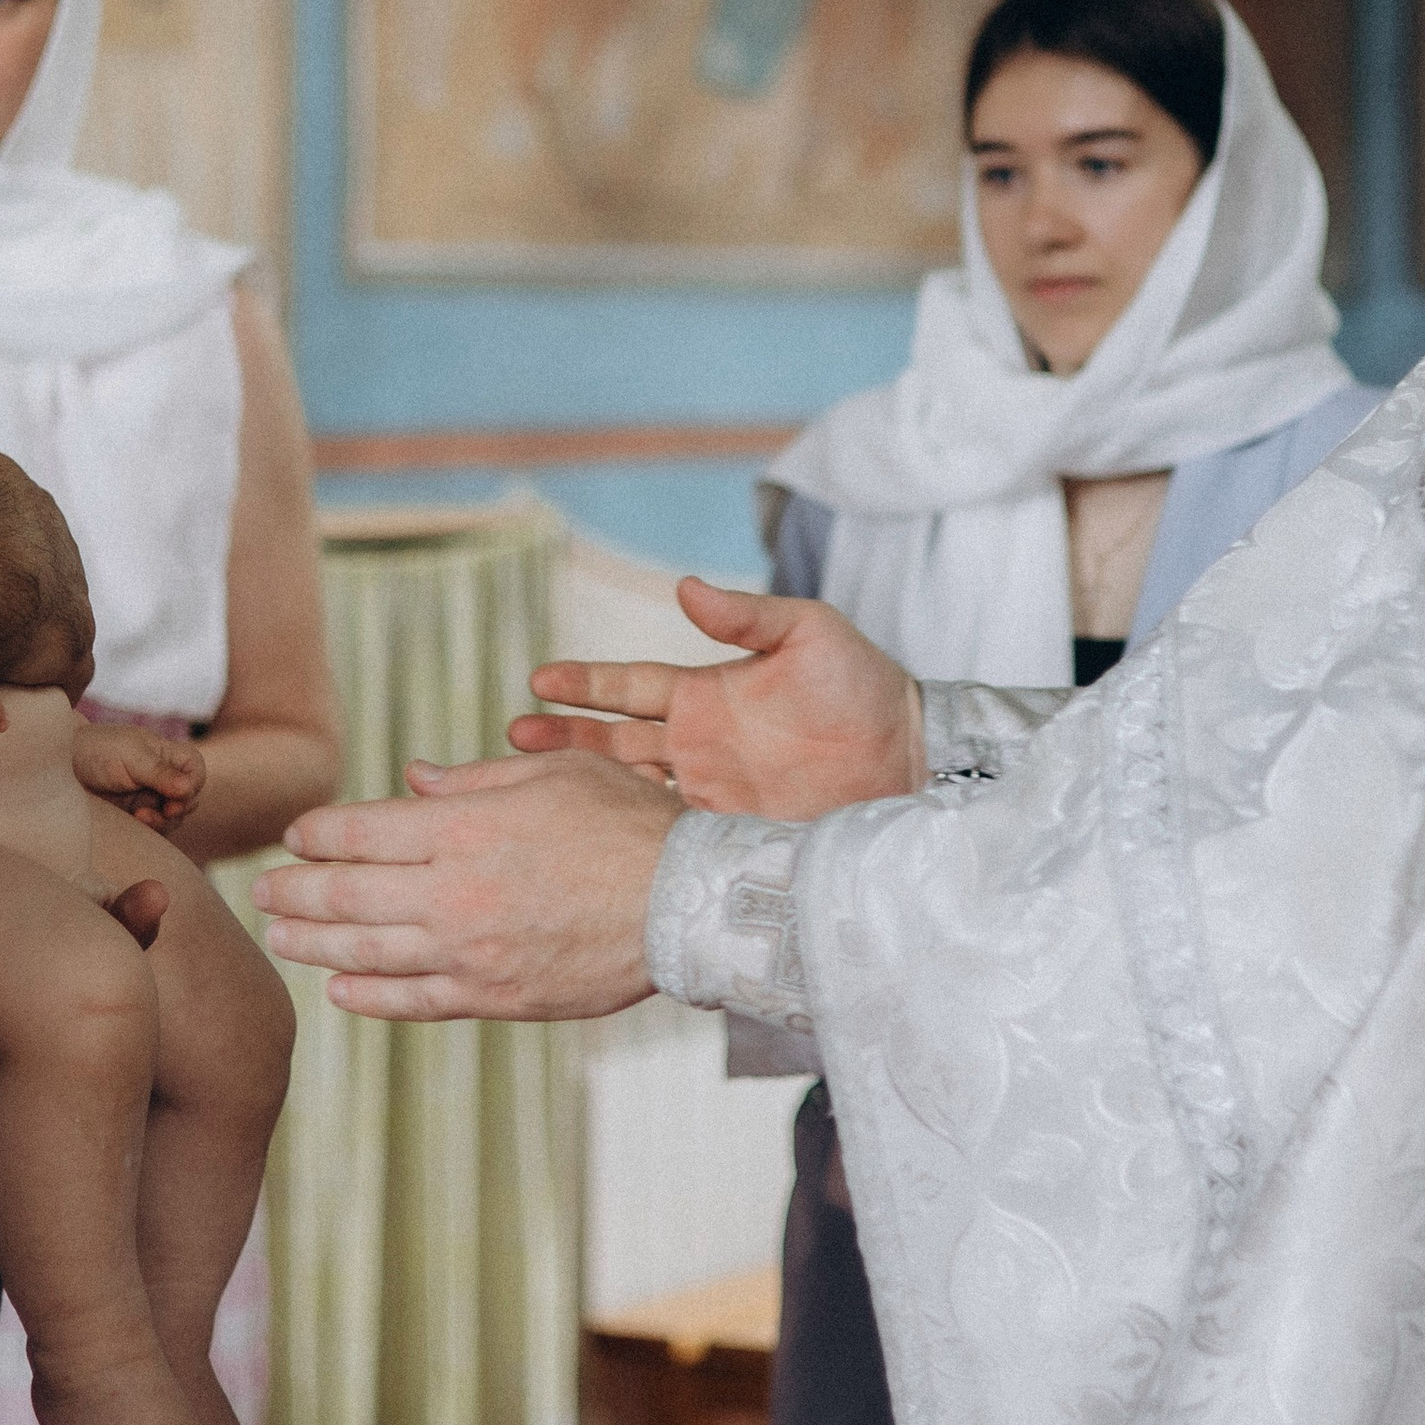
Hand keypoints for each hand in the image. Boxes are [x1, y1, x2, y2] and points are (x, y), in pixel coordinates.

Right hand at [0, 418, 97, 696]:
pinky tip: (21, 687)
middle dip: (26, 595)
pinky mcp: (68, 654)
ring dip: (41, 640)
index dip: (2, 550)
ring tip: (1, 656)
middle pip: (51, 579)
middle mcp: (67, 560)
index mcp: (40, 516)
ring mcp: (74, 609)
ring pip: (65, 627)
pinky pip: (66, 672)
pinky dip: (47, 680)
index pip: (29, 533)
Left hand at [73, 721, 204, 833]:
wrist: (57, 769)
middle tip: (163, 812)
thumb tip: (188, 788)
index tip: (176, 797)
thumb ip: (160, 772)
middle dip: (179, 808)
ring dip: (163, 821)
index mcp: (165, 755)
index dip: (192, 786)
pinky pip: (154, 830)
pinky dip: (151, 830)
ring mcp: (147, 799)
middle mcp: (161, 778)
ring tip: (142, 817)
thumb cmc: (94, 750)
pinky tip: (137, 822)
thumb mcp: (130, 756)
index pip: (195, 771)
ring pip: (173, 819)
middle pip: (189, 799)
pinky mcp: (133, 818)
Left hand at [254, 750, 674, 1019]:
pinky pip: (412, 1001)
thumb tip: (409, 782)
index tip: (296, 835)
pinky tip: (340, 990)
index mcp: (463, 827)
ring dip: (312, 946)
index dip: (318, 833)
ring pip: (365, 955)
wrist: (687, 903)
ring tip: (282, 938)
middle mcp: (453, 893)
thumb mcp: (553, 772)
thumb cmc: (627, 821)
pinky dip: (368, 997)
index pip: (360, 831)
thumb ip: (471, 781)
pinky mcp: (494, 998)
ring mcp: (469, 953)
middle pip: (346, 896)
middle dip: (294, 893)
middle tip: (264, 891)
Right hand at [508, 579, 922, 818]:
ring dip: (581, 786)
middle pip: (612, 741)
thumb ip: (745, 614)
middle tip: (511, 739)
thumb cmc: (865, 687)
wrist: (912, 759)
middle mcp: (698, 745)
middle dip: (562, 738)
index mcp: (707, 694)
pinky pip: (666, 837)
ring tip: (528, 785)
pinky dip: (627, 836)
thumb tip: (682, 585)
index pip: (629, 686)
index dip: (585, 684)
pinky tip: (591, 840)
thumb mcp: (807, 633)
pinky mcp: (729, 834)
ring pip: (627, 790)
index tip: (537, 681)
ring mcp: (710, 793)